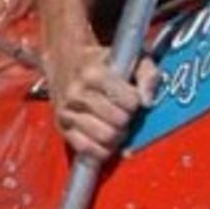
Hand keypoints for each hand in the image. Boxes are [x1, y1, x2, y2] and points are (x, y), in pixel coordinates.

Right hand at [49, 38, 157, 164]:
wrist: (65, 61)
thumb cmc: (104, 62)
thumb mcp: (130, 58)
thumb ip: (147, 75)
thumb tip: (148, 102)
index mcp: (94, 74)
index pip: (130, 101)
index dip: (136, 102)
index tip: (131, 97)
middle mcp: (77, 93)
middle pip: (119, 121)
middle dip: (128, 119)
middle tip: (124, 112)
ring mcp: (67, 112)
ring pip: (105, 137)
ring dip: (117, 135)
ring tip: (116, 125)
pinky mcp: (61, 127)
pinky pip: (86, 149)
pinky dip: (101, 150)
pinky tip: (107, 141)